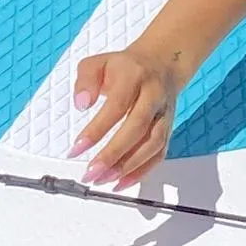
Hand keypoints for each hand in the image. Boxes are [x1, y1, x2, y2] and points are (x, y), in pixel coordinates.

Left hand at [71, 40, 182, 187]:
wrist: (162, 64)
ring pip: (152, 144)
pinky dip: (142, 172)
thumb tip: (81, 104)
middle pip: (137, 128)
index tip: (77, 148)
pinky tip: (121, 183)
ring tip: (103, 179)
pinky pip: (159, 155)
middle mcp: (153, 96)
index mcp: (134, 77)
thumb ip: (86, 79)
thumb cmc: (124, 68)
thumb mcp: (98, 63)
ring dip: (128, 166)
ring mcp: (164, 114)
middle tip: (91, 172)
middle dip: (113, 154)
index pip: (116, 106)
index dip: (97, 130)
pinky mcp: (168, 130)